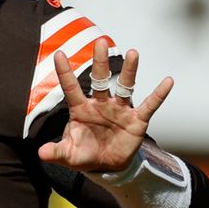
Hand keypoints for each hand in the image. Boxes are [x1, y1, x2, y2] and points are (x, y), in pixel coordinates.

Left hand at [38, 37, 173, 171]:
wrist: (107, 165)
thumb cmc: (85, 153)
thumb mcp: (68, 154)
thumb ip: (56, 151)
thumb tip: (41, 153)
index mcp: (80, 109)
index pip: (71, 87)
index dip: (65, 72)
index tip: (59, 54)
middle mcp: (100, 104)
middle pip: (100, 79)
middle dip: (100, 62)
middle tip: (100, 42)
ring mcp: (119, 110)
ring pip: (124, 86)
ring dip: (129, 71)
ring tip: (133, 53)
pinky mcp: (136, 120)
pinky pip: (149, 105)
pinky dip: (158, 94)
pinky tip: (167, 82)